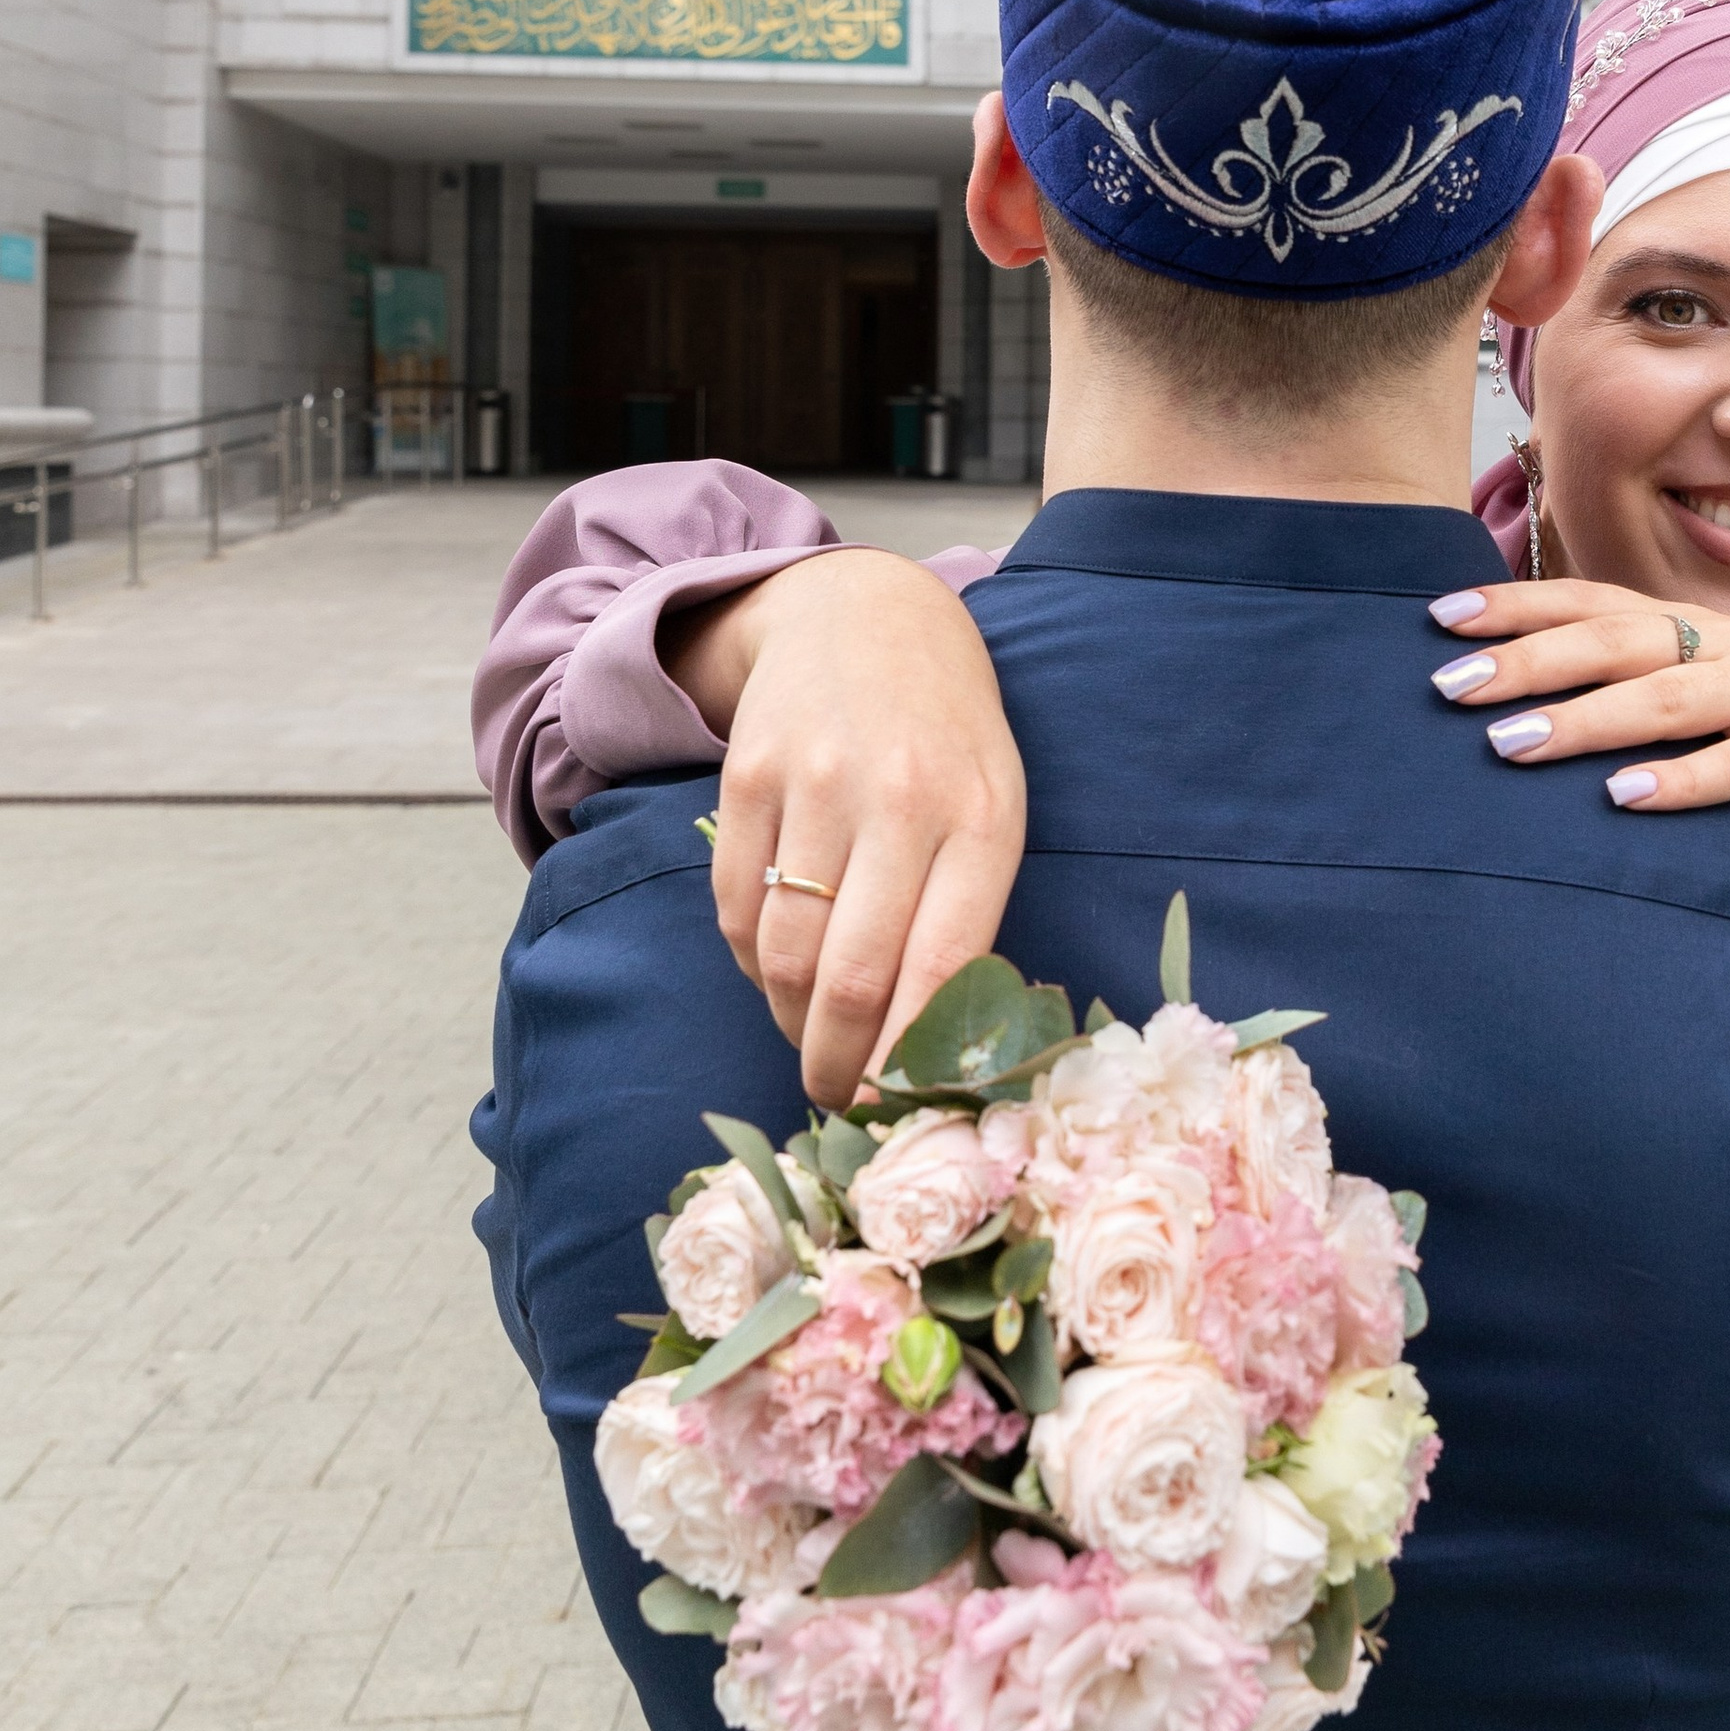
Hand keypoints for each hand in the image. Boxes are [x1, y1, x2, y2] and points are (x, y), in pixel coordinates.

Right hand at [669, 551, 1027, 1104]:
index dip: (908, 1060)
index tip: (893, 1114)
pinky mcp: (747, 775)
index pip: (943, 969)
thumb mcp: (992, 808)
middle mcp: (898, 798)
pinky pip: (737, 908)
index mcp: (981, 819)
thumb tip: (934, 1050)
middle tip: (837, 1100)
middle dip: (838, 1066)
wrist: (866, 616)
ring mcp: (816, 782)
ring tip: (810, 1037)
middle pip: (849, 977)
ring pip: (784, 953)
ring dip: (791, 1021)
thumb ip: (968, 912)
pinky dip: (753, 962)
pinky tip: (778, 968)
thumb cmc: (946, 736)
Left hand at [1426, 578, 1729, 921]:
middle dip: (1528, 661)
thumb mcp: (1717, 689)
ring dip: (1585, 720)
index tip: (1438, 618)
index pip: (1595, 602)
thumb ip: (1641, 681)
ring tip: (1508, 744)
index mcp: (1698, 630)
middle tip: (1449, 685)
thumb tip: (1528, 694)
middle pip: (1618, 642)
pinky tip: (1627, 799)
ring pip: (1669, 698)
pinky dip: (1685, 780)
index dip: (1518, 606)